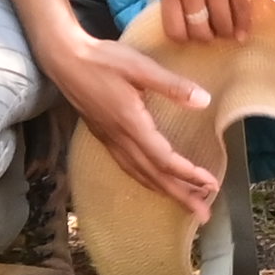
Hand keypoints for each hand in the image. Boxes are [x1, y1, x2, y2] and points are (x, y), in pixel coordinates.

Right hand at [46, 30, 217, 219]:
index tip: (210, 184)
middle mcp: (120, 139)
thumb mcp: (141, 67)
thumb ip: (173, 86)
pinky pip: (129, 167)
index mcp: (131, 124)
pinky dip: (146, 180)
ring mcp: (109, 140)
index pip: (164, 160)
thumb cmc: (102, 60)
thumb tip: (205, 101)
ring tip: (185, 203)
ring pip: (140, 175)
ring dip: (165, 191)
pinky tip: (154, 181)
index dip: (188, 175)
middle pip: (153, 176)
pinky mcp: (104, 136)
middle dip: (180, 196)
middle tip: (204, 214)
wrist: (64, 59)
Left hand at [145, 0, 266, 42]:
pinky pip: (243, 9)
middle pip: (199, 29)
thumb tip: (181, 14)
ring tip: (229, 32)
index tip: (192, 36)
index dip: (184, 38)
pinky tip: (243, 31)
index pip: (174, 27)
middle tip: (212, 33)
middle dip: (206, 37)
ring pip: (223, 23)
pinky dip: (244, 25)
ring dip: (226, 32)